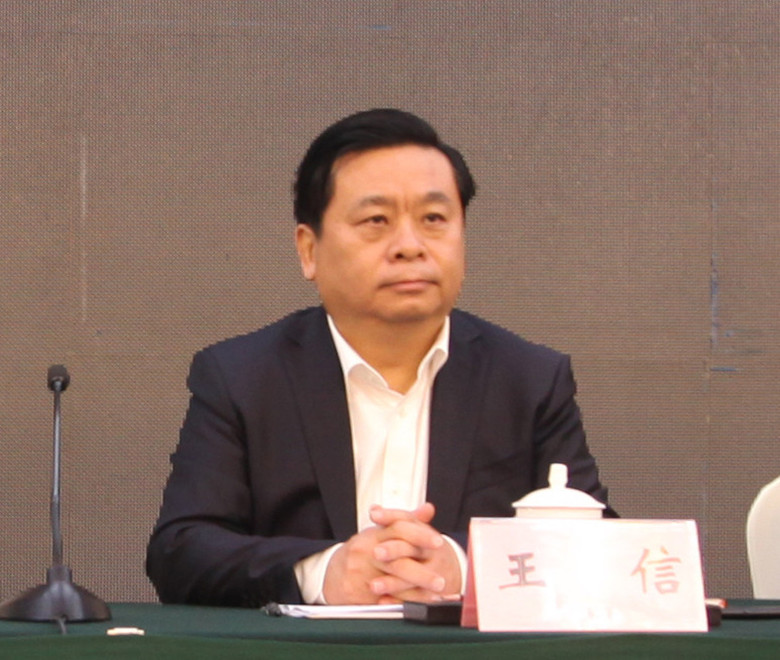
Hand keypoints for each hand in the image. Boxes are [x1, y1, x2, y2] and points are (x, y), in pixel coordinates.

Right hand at [322, 502, 461, 604]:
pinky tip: (419, 607)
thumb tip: (429, 509)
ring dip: (416, 592)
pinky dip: (403, 604)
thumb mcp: (381, 532)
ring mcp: (360, 573)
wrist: (333, 572)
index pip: (398, 529)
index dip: (420, 535)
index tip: (439, 542)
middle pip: (397, 561)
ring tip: (435, 595)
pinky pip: (383, 600)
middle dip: (421, 573)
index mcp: (374, 534)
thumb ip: (407, 521)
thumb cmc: (363, 550)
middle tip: (441, 580)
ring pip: (392, 583)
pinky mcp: (356, 592)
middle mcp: (366, 551)